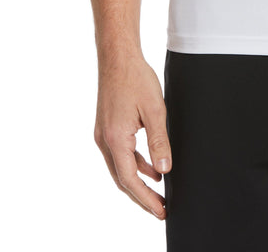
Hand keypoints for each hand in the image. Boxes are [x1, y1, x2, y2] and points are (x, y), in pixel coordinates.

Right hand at [94, 50, 171, 219]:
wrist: (118, 57)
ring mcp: (103, 134)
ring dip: (138, 181)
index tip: (160, 210)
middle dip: (142, 196)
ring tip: (158, 193)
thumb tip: (163, 170)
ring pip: (120, 168)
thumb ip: (159, 141)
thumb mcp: (155, 110)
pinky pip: (120, 154)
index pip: (130, 180)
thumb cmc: (135, 78)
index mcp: (115, 139)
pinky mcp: (107, 127)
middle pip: (122, 179)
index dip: (145, 199)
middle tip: (160, 209)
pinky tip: (150, 167)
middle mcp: (104, 140)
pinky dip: (135, 164)